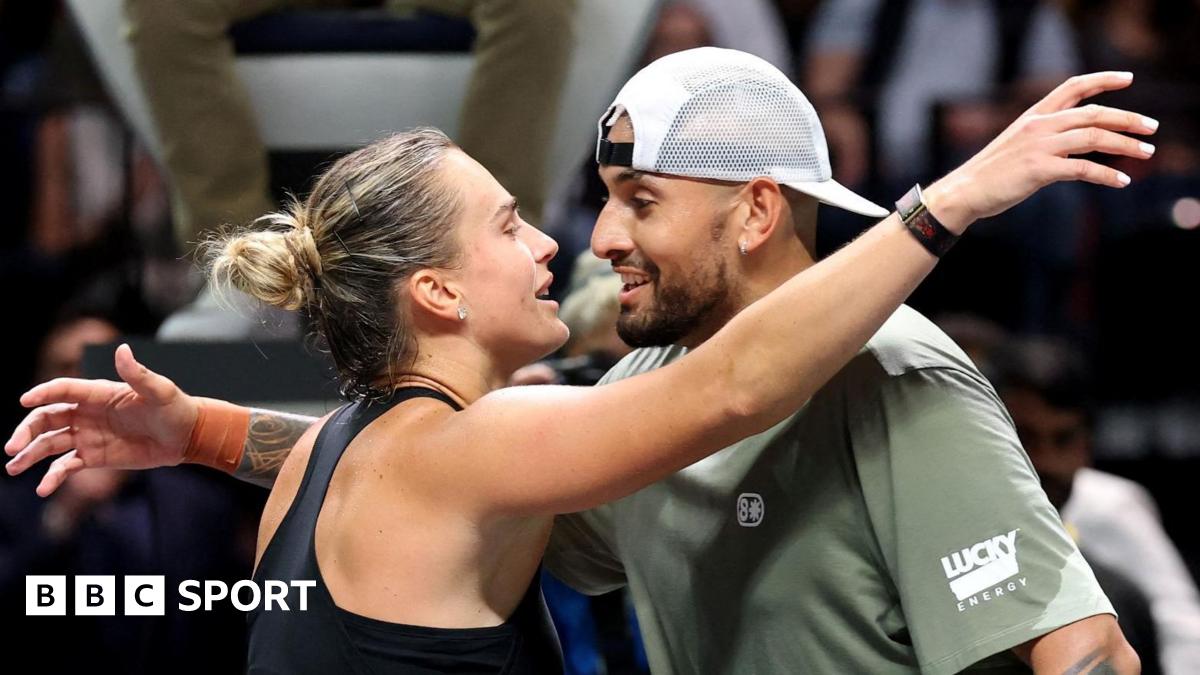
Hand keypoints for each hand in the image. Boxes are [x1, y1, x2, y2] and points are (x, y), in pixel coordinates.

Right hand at [5, 344, 197, 496]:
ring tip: (12, 468)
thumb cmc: (174, 407)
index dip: (43, 394)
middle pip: (47, 419)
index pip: (63, 390)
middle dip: (27, 431)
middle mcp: (86, 413)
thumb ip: (138, 374)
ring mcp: (87, 435)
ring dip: (30, 454)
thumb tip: (122, 350)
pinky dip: (53, 477)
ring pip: (50, 444)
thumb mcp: (159, 391)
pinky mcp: (93, 456)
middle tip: (12, 447)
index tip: (24, 401)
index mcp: (98, 394)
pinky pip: (66, 466)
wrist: (185, 435)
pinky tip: (44, 489)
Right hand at [924, 71, 1157, 232]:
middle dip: (1128, 119)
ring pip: (1094, 138)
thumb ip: (1045, 136)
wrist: (965, 190)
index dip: (1103, 80)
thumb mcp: (1017, 143)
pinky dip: (1106, 175)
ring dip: (1125, 146)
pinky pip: (1083, 169)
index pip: (1073, 87)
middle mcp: (1039, 125)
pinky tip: (1122, 182)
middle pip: (1094, 114)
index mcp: (1034, 115)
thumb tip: (1075, 139)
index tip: (1128, 79)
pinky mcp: (1039, 170)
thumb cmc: (991, 172)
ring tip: (1146, 153)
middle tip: (1152, 127)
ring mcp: (1039, 147)